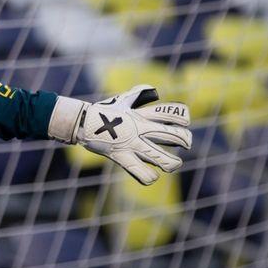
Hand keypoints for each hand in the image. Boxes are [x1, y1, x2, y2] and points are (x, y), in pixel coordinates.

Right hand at [49, 84, 192, 184]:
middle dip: (184, 140)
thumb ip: (139, 93)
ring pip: (161, 158)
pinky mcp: (121, 157)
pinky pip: (140, 171)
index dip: (182, 116)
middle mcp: (140, 129)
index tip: (183, 122)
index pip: (170, 113)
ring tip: (172, 164)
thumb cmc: (103, 111)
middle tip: (186, 144)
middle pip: (173, 135)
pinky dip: (149, 176)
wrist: (82, 122)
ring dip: (171, 163)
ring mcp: (132, 144)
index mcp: (142, 115)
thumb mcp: (122, 100)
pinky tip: (151, 175)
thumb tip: (153, 91)